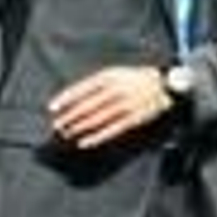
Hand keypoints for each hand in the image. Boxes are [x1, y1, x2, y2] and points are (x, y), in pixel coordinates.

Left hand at [49, 66, 169, 149]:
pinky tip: (84, 143)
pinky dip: (96, 138)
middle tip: (57, 126)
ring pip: (97, 120)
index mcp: (109, 77)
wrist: (163, 84)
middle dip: (69, 117)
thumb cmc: (132, 79)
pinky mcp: (133, 119)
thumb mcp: (113, 74)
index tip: (52, 108)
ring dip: (79, 128)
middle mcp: (116, 91)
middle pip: (87, 106)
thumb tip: (70, 99)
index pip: (81, 89)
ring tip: (67, 134)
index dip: (65, 99)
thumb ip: (94, 84)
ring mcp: (125, 106)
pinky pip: (111, 131)